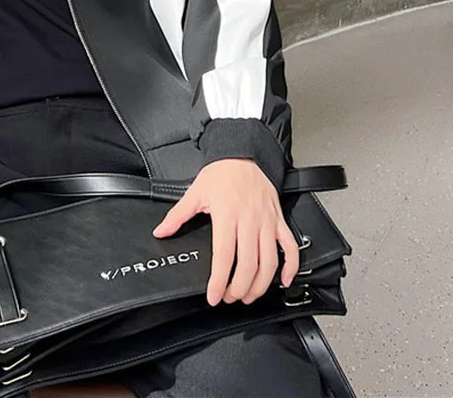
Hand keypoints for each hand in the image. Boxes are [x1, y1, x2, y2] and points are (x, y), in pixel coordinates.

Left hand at [151, 158, 299, 306]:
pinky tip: (284, 281)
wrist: (242, 154)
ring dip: (261, 284)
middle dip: (239, 288)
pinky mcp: (279, 220)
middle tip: (230, 298)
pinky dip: (291, 267)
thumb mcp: (195, 192)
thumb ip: (178, 215)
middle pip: (248, 264)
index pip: (224, 255)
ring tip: (249, 295)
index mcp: (227, 214)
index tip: (214, 296)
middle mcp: (249, 220)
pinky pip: (290, 247)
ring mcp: (267, 221)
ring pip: (270, 261)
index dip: (219, 280)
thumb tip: (161, 232)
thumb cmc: (220, 173)